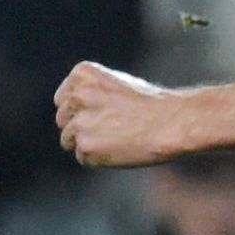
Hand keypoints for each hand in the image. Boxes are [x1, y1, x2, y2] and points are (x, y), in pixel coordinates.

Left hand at [56, 62, 209, 168]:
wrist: (172, 123)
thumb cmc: (152, 104)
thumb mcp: (118, 84)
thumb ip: (92, 93)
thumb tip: (74, 113)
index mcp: (83, 74)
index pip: (63, 99)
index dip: (79, 111)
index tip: (99, 115)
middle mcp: (76, 95)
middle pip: (62, 120)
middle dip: (80, 128)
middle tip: (110, 131)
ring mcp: (79, 122)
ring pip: (69, 141)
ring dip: (89, 144)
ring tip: (117, 139)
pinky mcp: (85, 146)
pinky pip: (83, 158)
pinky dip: (98, 159)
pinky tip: (120, 150)